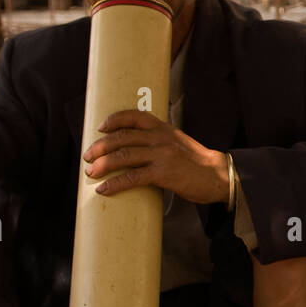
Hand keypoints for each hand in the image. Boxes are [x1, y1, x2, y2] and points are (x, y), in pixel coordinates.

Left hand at [83, 110, 233, 205]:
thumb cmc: (196, 163)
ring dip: (103, 164)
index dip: (114, 120)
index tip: (101, 128)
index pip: (135, 116)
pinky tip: (105, 189)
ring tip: (90, 172)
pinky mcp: (163, 174)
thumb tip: (136, 150)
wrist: (218, 175)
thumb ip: (158, 142)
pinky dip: (116, 183)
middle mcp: (160, 138)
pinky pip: (133, 177)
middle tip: (87, 156)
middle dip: (100, 147)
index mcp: (164, 128)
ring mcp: (162, 155)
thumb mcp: (178, 142)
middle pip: (122, 137)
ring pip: (124, 155)